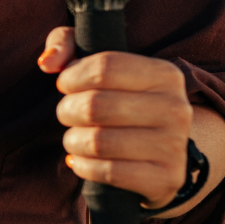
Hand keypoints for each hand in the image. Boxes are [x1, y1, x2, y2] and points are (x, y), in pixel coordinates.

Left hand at [38, 28, 192, 208]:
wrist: (161, 153)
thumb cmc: (121, 100)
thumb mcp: (99, 64)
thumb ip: (67, 44)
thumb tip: (48, 62)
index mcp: (165, 74)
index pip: (104, 68)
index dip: (72, 77)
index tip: (65, 85)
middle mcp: (176, 108)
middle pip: (95, 106)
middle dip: (67, 111)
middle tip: (67, 114)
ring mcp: (174, 146)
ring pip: (97, 142)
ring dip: (73, 141)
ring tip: (75, 138)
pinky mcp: (166, 179)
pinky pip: (108, 173)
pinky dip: (84, 167)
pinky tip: (82, 160)